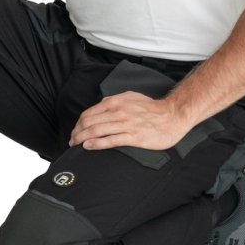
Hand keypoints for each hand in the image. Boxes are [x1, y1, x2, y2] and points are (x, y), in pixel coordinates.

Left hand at [68, 91, 191, 150]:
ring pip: (96, 131)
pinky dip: (96, 144)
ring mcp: (125, 124)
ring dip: (82, 139)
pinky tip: (88, 146)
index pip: (88, 113)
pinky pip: (110, 140)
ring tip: (75, 145)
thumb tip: (101, 106)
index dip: (78, 124)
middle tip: (71, 141)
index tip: (74, 132)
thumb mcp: (130, 97)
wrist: (172, 116)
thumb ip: (115, 101)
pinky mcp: (133, 136)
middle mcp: (118, 111)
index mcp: (115, 102)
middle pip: (89, 123)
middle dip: (76, 133)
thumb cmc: (152, 108)